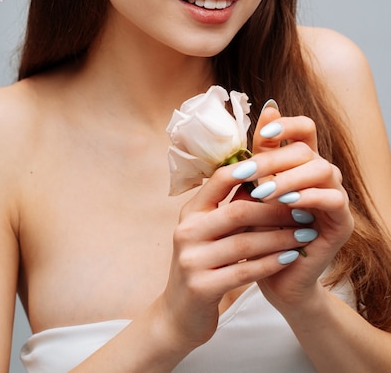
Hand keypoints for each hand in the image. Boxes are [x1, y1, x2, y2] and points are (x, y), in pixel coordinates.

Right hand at [162, 110, 319, 346]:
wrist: (180, 314)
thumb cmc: (205, 265)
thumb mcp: (212, 232)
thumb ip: (232, 207)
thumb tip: (266, 176)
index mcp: (190, 212)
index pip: (220, 179)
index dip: (252, 172)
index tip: (285, 173)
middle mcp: (186, 231)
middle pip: (237, 211)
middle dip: (275, 211)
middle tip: (305, 210)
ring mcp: (191, 260)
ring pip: (245, 243)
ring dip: (280, 238)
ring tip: (306, 235)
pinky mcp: (201, 287)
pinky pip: (244, 271)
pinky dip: (271, 263)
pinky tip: (291, 258)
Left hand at [248, 106, 353, 313]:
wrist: (272, 276)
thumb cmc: (260, 230)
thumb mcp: (254, 188)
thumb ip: (259, 154)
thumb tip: (265, 110)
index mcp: (301, 164)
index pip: (305, 129)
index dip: (288, 124)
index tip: (265, 133)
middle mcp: (322, 176)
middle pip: (308, 149)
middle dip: (274, 159)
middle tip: (248, 173)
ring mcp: (335, 198)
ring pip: (323, 169)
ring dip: (290, 178)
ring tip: (264, 192)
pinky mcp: (342, 222)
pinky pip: (334, 200)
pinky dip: (310, 198)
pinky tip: (289, 203)